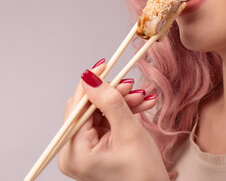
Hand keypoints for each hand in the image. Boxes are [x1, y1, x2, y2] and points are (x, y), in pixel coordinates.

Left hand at [58, 60, 168, 180]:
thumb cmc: (143, 173)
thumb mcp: (128, 132)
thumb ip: (110, 102)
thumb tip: (90, 77)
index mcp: (75, 153)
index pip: (78, 108)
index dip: (92, 84)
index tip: (105, 65)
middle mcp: (74, 152)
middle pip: (89, 109)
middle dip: (113, 95)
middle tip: (133, 86)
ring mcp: (84, 150)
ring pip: (100, 112)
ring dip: (122, 102)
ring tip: (143, 99)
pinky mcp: (95, 147)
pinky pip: (106, 121)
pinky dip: (122, 112)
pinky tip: (140, 106)